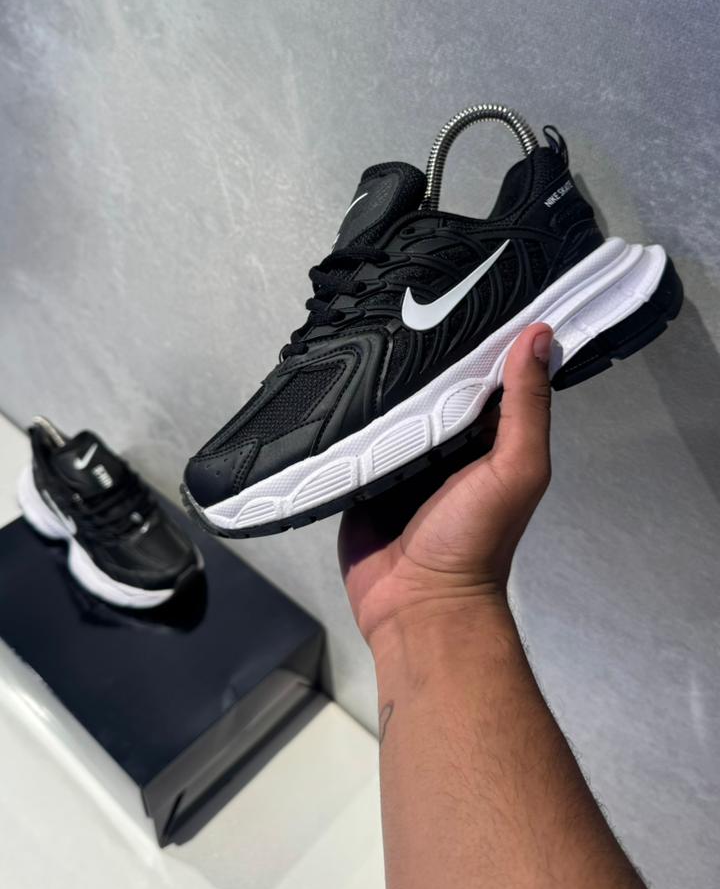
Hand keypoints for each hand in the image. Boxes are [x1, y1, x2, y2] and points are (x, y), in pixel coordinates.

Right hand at [338, 324, 552, 645]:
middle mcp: (446, 442)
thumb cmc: (475, 538)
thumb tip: (541, 334)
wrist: (417, 605)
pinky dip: (342, 412)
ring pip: (388, 405)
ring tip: (353, 321)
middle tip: (391, 295)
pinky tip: (326, 374)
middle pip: (430, 385)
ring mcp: (399, 458)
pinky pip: (349, 436)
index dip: (478, 334)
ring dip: (375, 377)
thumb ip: (527, 407)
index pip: (484, 373)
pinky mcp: (359, 473)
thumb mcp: (515, 468)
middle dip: (416, 349)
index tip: (459, 283)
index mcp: (488, 437)